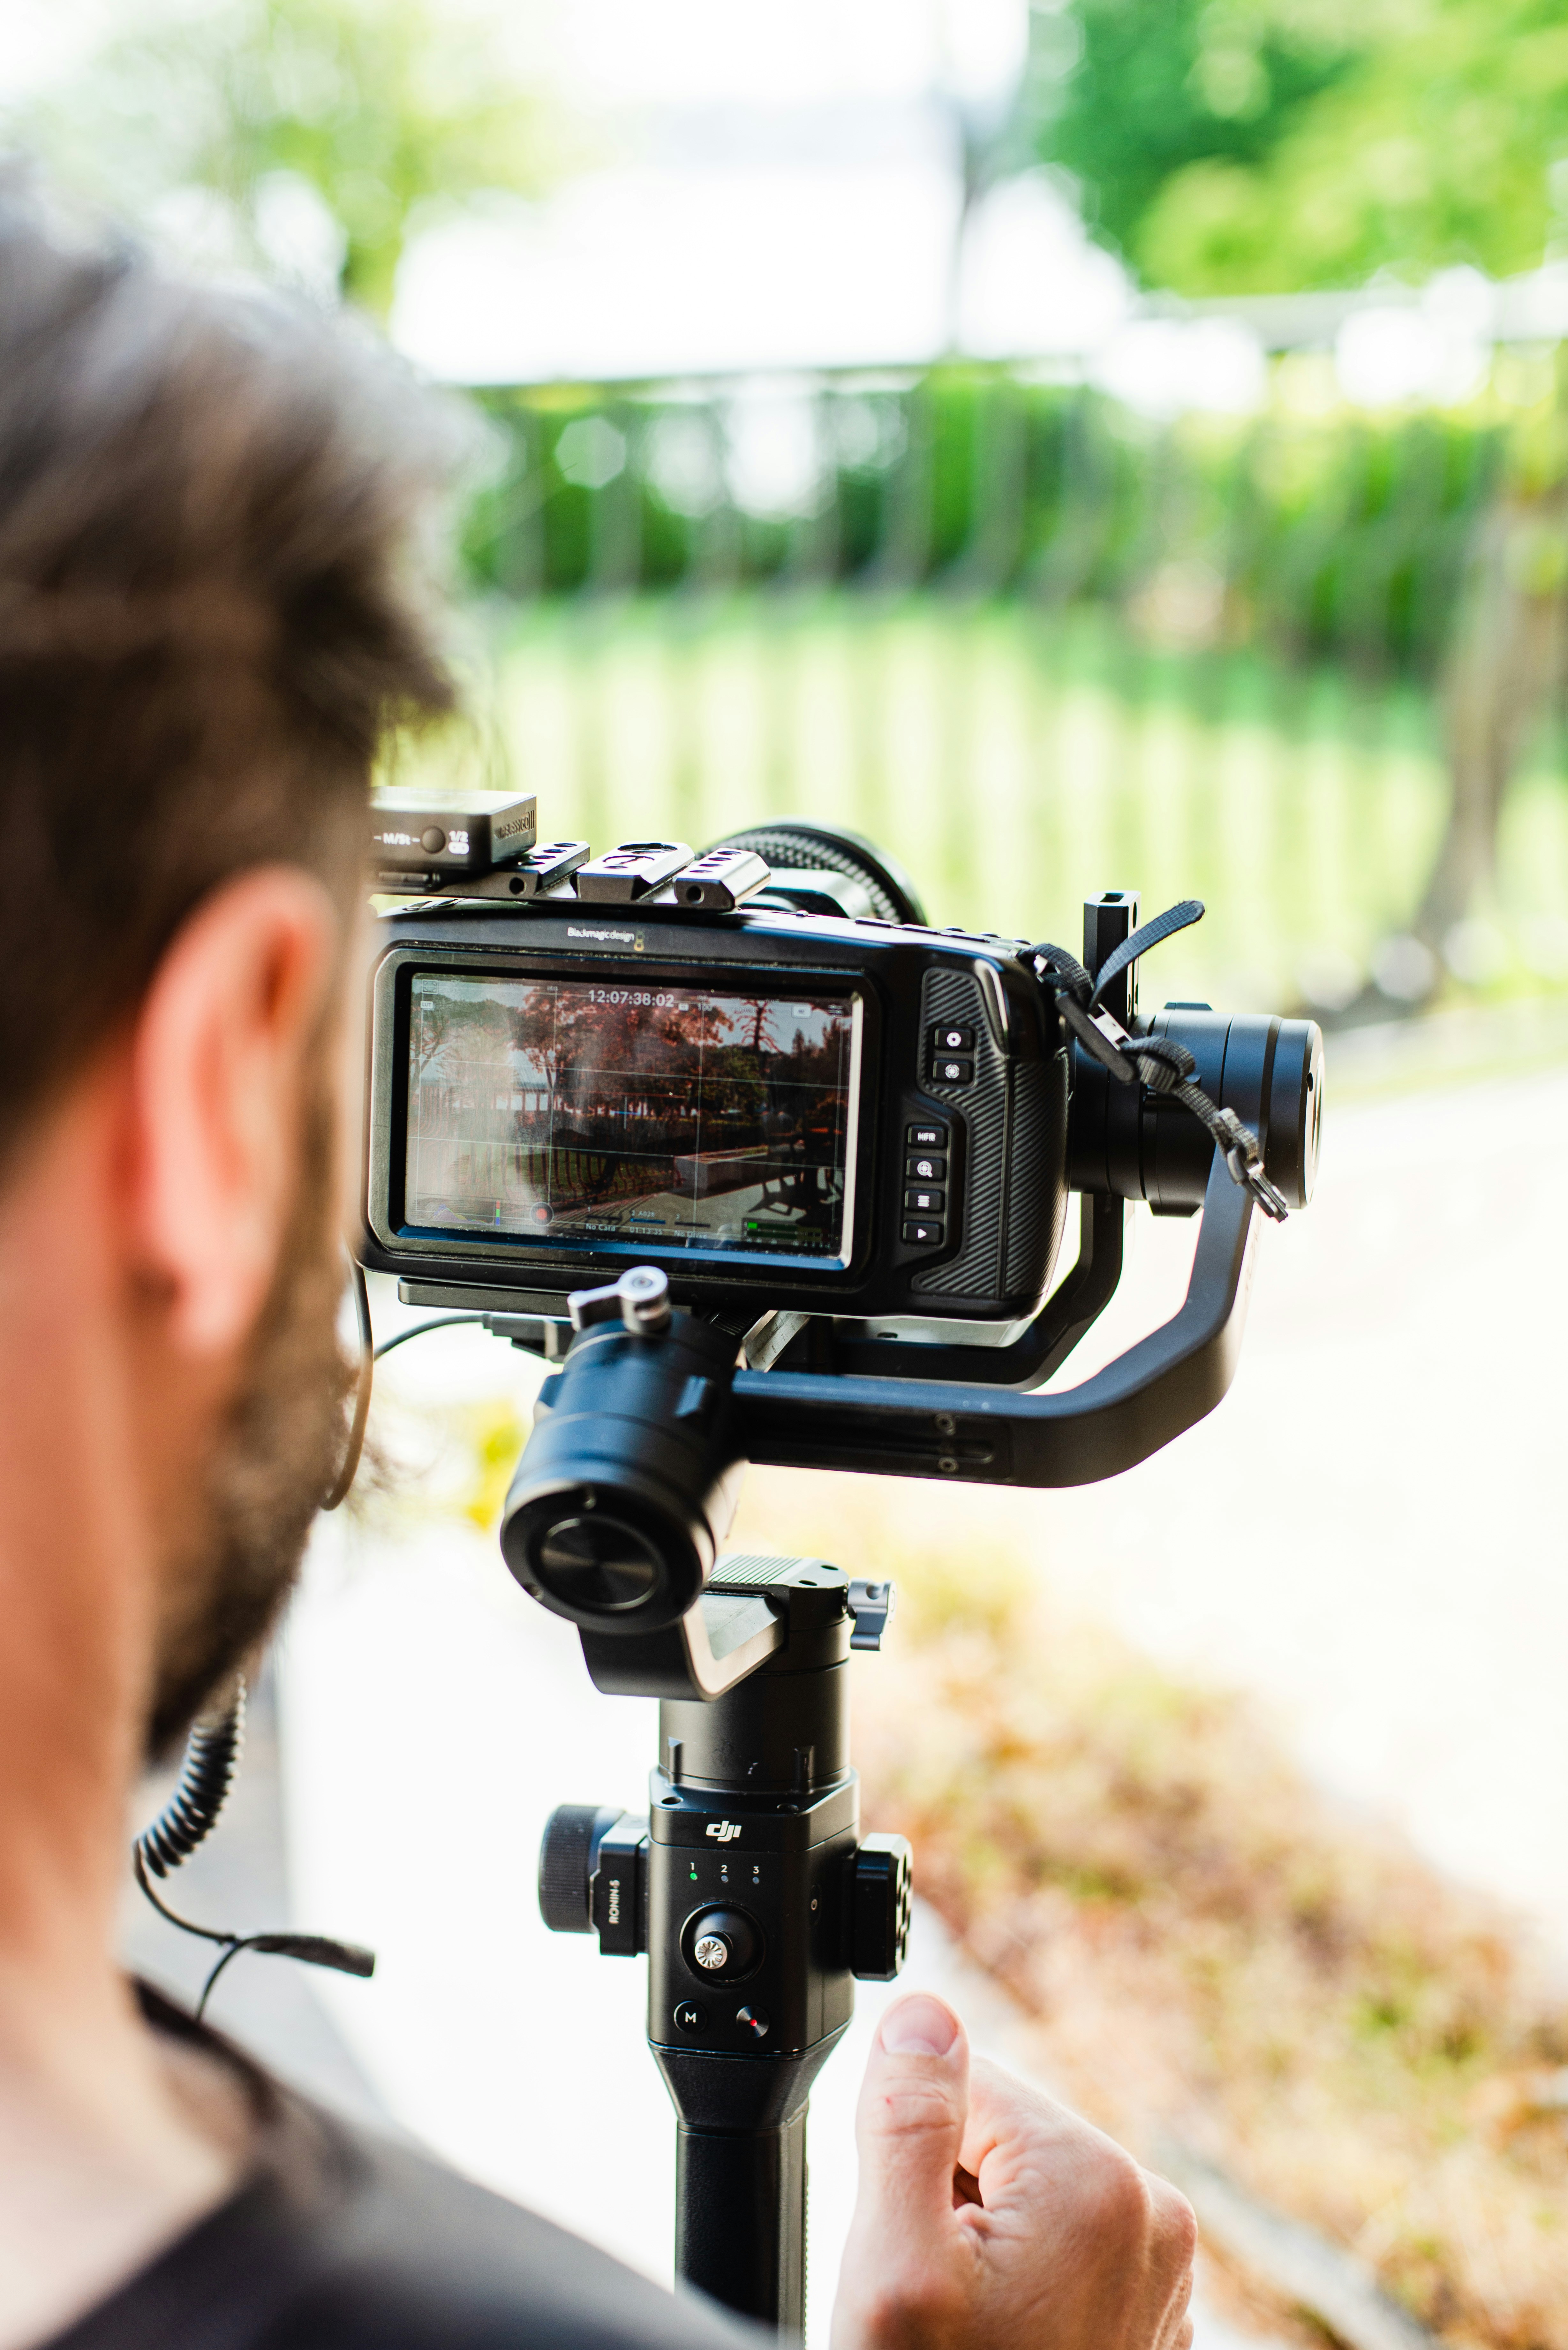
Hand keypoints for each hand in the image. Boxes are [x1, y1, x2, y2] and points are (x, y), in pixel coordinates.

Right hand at [831, 1994, 1194, 2349]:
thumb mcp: (897, 2263)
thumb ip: (906, 2116)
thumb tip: (924, 2011)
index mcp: (1099, 2180)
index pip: (964, 2083)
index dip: (912, 2156)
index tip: (919, 2246)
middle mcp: (1152, 2213)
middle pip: (998, 2138)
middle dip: (947, 2200)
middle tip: (943, 2304)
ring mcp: (1159, 2270)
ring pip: (1020, 2194)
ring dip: (977, 2246)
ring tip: (970, 2332)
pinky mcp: (1144, 2310)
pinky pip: (1053, 2250)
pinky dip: (1013, 2287)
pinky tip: (999, 2345)